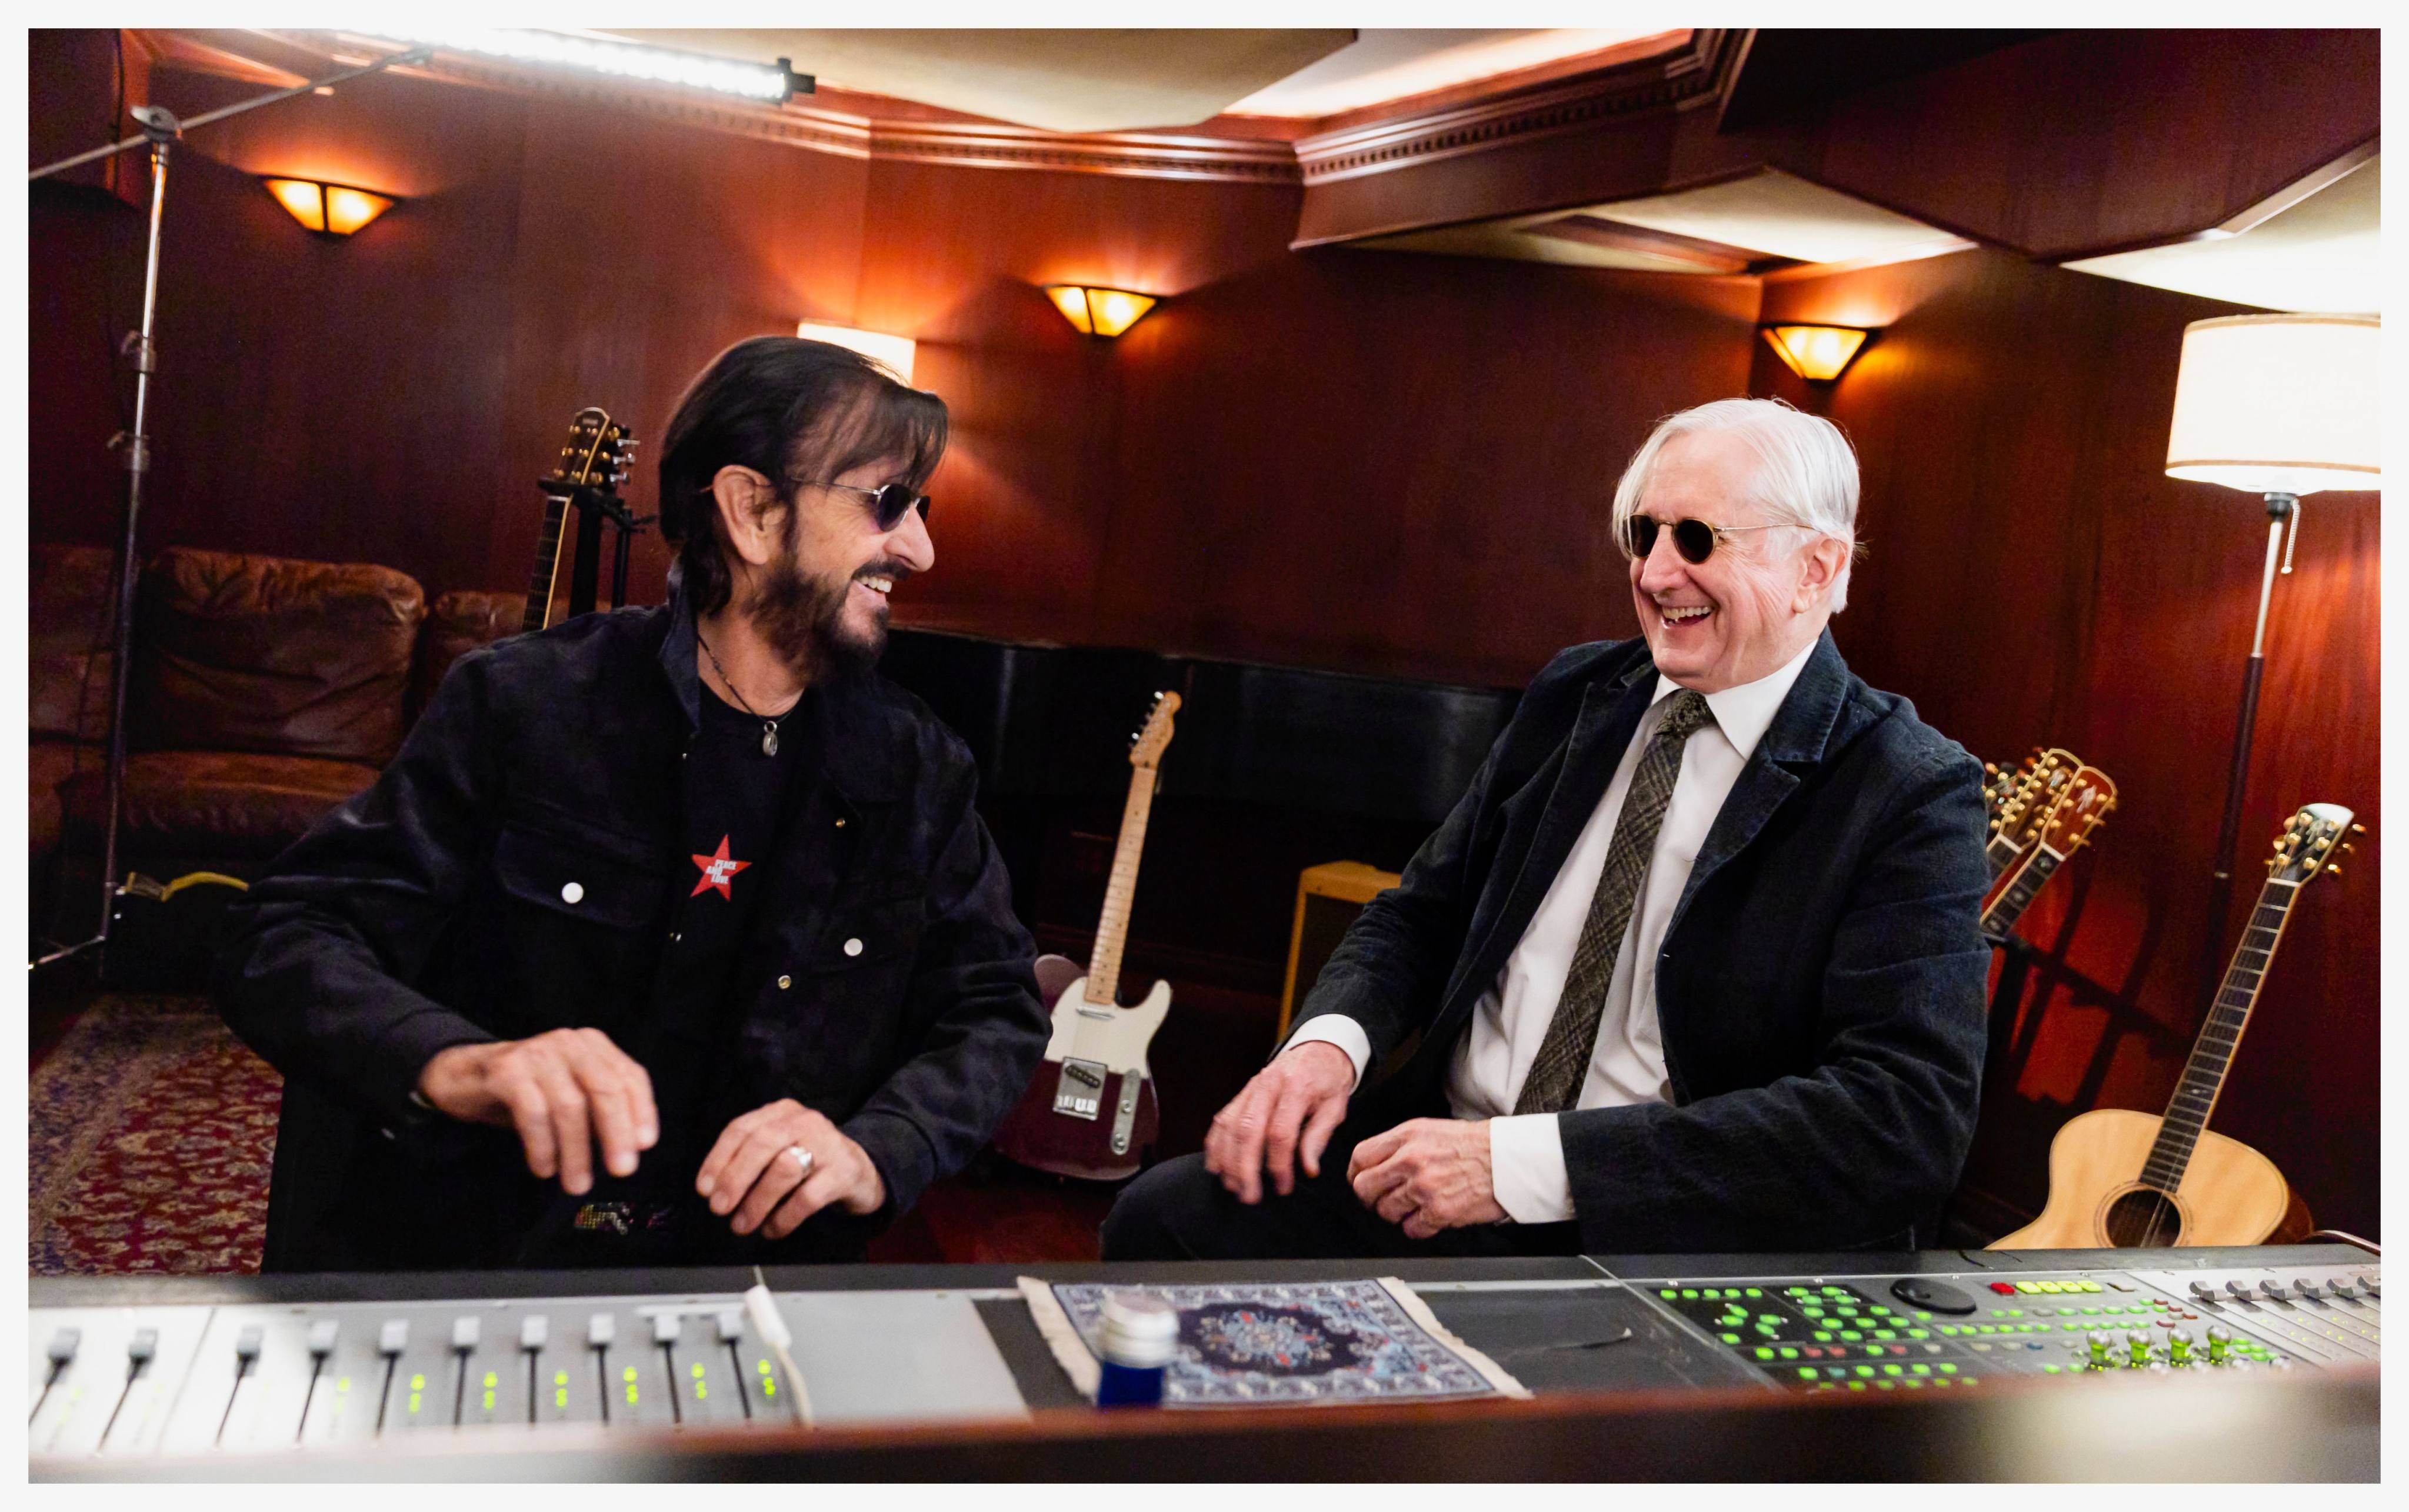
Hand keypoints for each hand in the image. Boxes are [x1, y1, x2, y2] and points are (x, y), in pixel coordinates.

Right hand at [418, 1029, 657, 1195]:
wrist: (462, 1077)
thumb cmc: (526, 1091)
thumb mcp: (569, 1095)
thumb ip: (599, 1112)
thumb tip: (629, 1147)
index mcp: (593, 1046)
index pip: (630, 1077)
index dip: (642, 1111)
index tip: (645, 1145)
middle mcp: (569, 1043)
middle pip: (605, 1089)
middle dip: (617, 1133)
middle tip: (621, 1170)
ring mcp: (537, 1053)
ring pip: (569, 1105)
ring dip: (576, 1151)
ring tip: (576, 1183)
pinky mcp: (506, 1070)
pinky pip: (533, 1112)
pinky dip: (543, 1145)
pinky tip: (544, 1167)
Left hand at [694, 1099, 886, 1238]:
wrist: (861, 1170)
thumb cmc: (809, 1162)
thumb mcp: (780, 1148)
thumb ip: (749, 1160)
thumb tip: (713, 1189)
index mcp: (782, 1112)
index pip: (742, 1128)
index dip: (718, 1159)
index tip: (704, 1188)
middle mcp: (805, 1122)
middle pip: (762, 1143)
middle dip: (735, 1178)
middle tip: (719, 1208)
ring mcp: (827, 1145)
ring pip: (784, 1169)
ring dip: (757, 1202)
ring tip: (742, 1224)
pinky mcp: (843, 1172)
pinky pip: (808, 1197)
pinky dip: (784, 1218)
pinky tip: (773, 1229)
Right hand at [1203, 1040, 1355, 1203]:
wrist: (1318, 1050)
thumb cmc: (1328, 1082)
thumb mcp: (1336, 1107)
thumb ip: (1319, 1137)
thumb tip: (1308, 1170)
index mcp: (1295, 1088)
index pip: (1280, 1132)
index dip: (1278, 1164)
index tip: (1282, 1188)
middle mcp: (1267, 1085)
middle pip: (1247, 1130)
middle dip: (1245, 1168)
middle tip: (1249, 1196)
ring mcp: (1250, 1088)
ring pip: (1229, 1126)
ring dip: (1227, 1161)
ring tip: (1233, 1187)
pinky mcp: (1240, 1094)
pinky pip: (1221, 1119)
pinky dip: (1216, 1144)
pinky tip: (1217, 1167)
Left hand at [1347, 1118, 1506, 1238]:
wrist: (1507, 1159)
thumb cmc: (1474, 1145)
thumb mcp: (1430, 1130)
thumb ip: (1400, 1145)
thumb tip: (1374, 1164)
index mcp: (1407, 1135)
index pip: (1361, 1156)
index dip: (1356, 1173)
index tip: (1360, 1181)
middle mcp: (1411, 1159)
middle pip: (1364, 1187)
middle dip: (1369, 1198)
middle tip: (1381, 1199)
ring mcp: (1424, 1186)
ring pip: (1385, 1211)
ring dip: (1395, 1214)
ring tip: (1412, 1207)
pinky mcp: (1440, 1211)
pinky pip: (1411, 1229)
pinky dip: (1417, 1227)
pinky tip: (1428, 1217)